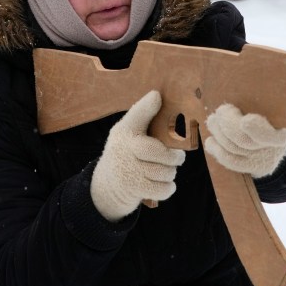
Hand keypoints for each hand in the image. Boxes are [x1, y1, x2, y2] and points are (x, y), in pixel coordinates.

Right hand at [90, 91, 185, 220]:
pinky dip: (168, 188)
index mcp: (125, 131)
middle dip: (175, 157)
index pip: (137, 116)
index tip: (157, 96)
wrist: (107, 184)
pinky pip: (162, 189)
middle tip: (178, 157)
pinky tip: (164, 183)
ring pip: (165, 172)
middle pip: (162, 153)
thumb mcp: (128, 132)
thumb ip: (143, 116)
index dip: (146, 107)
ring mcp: (128, 171)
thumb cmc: (127, 152)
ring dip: (170, 173)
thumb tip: (157, 95)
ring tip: (165, 170)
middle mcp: (124, 149)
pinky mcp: (133, 189)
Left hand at [204, 104, 285, 177]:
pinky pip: (230, 161)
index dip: (257, 130)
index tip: (246, 121)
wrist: (275, 136)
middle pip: (244, 140)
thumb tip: (240, 81)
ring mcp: (261, 160)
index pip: (268, 135)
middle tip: (221, 110)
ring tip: (213, 120)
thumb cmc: (270, 111)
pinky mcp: (250, 166)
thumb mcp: (272, 104)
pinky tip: (211, 141)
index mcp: (282, 131)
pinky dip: (217, 150)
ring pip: (233, 148)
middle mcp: (273, 150)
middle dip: (227, 124)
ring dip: (218, 132)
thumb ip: (259, 99)